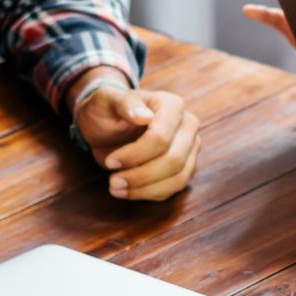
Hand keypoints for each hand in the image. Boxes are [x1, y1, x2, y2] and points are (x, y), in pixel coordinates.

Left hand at [72, 72, 201, 199]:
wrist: (108, 126)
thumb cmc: (107, 111)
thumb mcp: (106, 101)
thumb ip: (125, 104)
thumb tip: (144, 116)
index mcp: (172, 105)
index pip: (161, 138)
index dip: (135, 155)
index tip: (110, 162)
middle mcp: (188, 125)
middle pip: (174, 160)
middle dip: (141, 176)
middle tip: (113, 182)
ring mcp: (190, 147)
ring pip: (178, 178)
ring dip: (146, 189)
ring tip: (117, 188)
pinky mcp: (186, 166)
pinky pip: (175, 187)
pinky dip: (150, 194)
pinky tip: (128, 191)